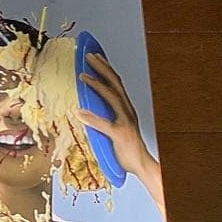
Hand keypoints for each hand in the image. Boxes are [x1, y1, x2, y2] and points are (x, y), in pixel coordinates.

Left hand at [77, 52, 165, 216]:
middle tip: (88, 56)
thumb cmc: (126, 149)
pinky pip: (104, 124)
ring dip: (96, 85)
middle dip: (102, 68)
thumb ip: (103, 118)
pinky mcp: (120, 135)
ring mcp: (125, 122)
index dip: (107, 68)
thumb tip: (85, 111)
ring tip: (82, 76)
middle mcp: (127, 111)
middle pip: (115, 84)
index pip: (116, 83)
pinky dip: (91, 117)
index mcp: (126, 109)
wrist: (142, 165)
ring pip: (112, 98)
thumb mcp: (113, 130)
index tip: (96, 56)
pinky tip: (78, 112)